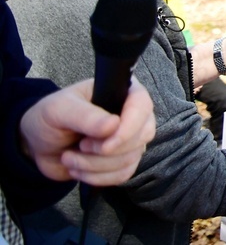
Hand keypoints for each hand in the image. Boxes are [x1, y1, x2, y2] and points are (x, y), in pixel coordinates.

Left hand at [20, 78, 155, 185]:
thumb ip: (85, 115)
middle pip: (142, 135)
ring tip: (69, 158)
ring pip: (131, 158)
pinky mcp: (123, 160)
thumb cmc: (50, 118)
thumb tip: (113, 125)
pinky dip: (98, 177)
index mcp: (121, 92)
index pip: (142, 105)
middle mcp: (133, 114)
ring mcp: (131, 138)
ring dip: (96, 165)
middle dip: (108, 151)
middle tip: (80, 146)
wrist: (39, 144)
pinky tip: (79, 169)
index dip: (129, 127)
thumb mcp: (59, 110)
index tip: (106, 145)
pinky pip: (124, 174)